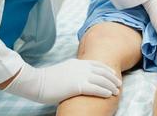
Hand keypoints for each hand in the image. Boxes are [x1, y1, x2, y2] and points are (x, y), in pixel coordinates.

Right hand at [4, 59, 121, 103]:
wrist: (36, 81)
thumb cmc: (47, 78)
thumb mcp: (64, 69)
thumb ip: (74, 71)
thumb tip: (79, 77)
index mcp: (78, 62)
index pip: (97, 64)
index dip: (107, 69)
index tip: (113, 73)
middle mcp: (81, 67)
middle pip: (102, 71)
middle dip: (112, 78)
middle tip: (119, 83)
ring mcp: (80, 75)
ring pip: (101, 80)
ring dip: (111, 86)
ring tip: (116, 91)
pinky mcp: (77, 85)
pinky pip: (95, 88)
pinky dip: (104, 91)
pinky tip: (109, 95)